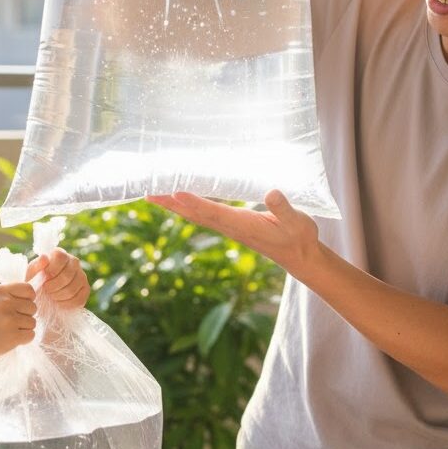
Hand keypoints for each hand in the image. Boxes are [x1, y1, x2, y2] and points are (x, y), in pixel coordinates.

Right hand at [0, 282, 36, 364]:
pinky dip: (24, 339)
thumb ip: (10, 295)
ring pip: (33, 322)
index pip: (28, 289)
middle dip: (26, 315)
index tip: (20, 306)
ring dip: (24, 328)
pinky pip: (31, 335)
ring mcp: (9, 320)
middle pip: (33, 307)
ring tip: (7, 330)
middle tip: (10, 322)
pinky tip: (10, 338)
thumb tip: (34, 294)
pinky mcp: (12, 336)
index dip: (28, 299)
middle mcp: (4, 303)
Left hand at [26, 249, 91, 309]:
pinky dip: (66, 304)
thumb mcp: (33, 272)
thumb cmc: (38, 280)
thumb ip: (37, 265)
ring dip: (58, 296)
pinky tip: (59, 302)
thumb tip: (44, 257)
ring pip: (72, 288)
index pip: (61, 257)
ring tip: (51, 296)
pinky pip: (78, 299)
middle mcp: (74, 262)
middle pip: (67, 275)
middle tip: (46, 290)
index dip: (52, 269)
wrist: (44, 294)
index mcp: (60, 254)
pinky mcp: (85, 289)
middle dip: (53, 286)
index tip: (44, 278)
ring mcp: (82, 275)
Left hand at [147, 190, 320, 276]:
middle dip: (173, 204)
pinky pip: (204, 213)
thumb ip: (284, 208)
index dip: (195, 202)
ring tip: (154, 194)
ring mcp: (229, 226)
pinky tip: (179, 198)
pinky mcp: (232, 224)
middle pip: (195, 214)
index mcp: (244, 224)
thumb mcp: (297, 222)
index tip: (176, 193)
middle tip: (148, 193)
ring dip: (175, 205)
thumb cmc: (299, 237)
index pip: (214, 212)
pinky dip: (188, 205)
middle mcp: (231, 226)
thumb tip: (271, 193)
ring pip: (196, 215)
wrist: (298, 256)